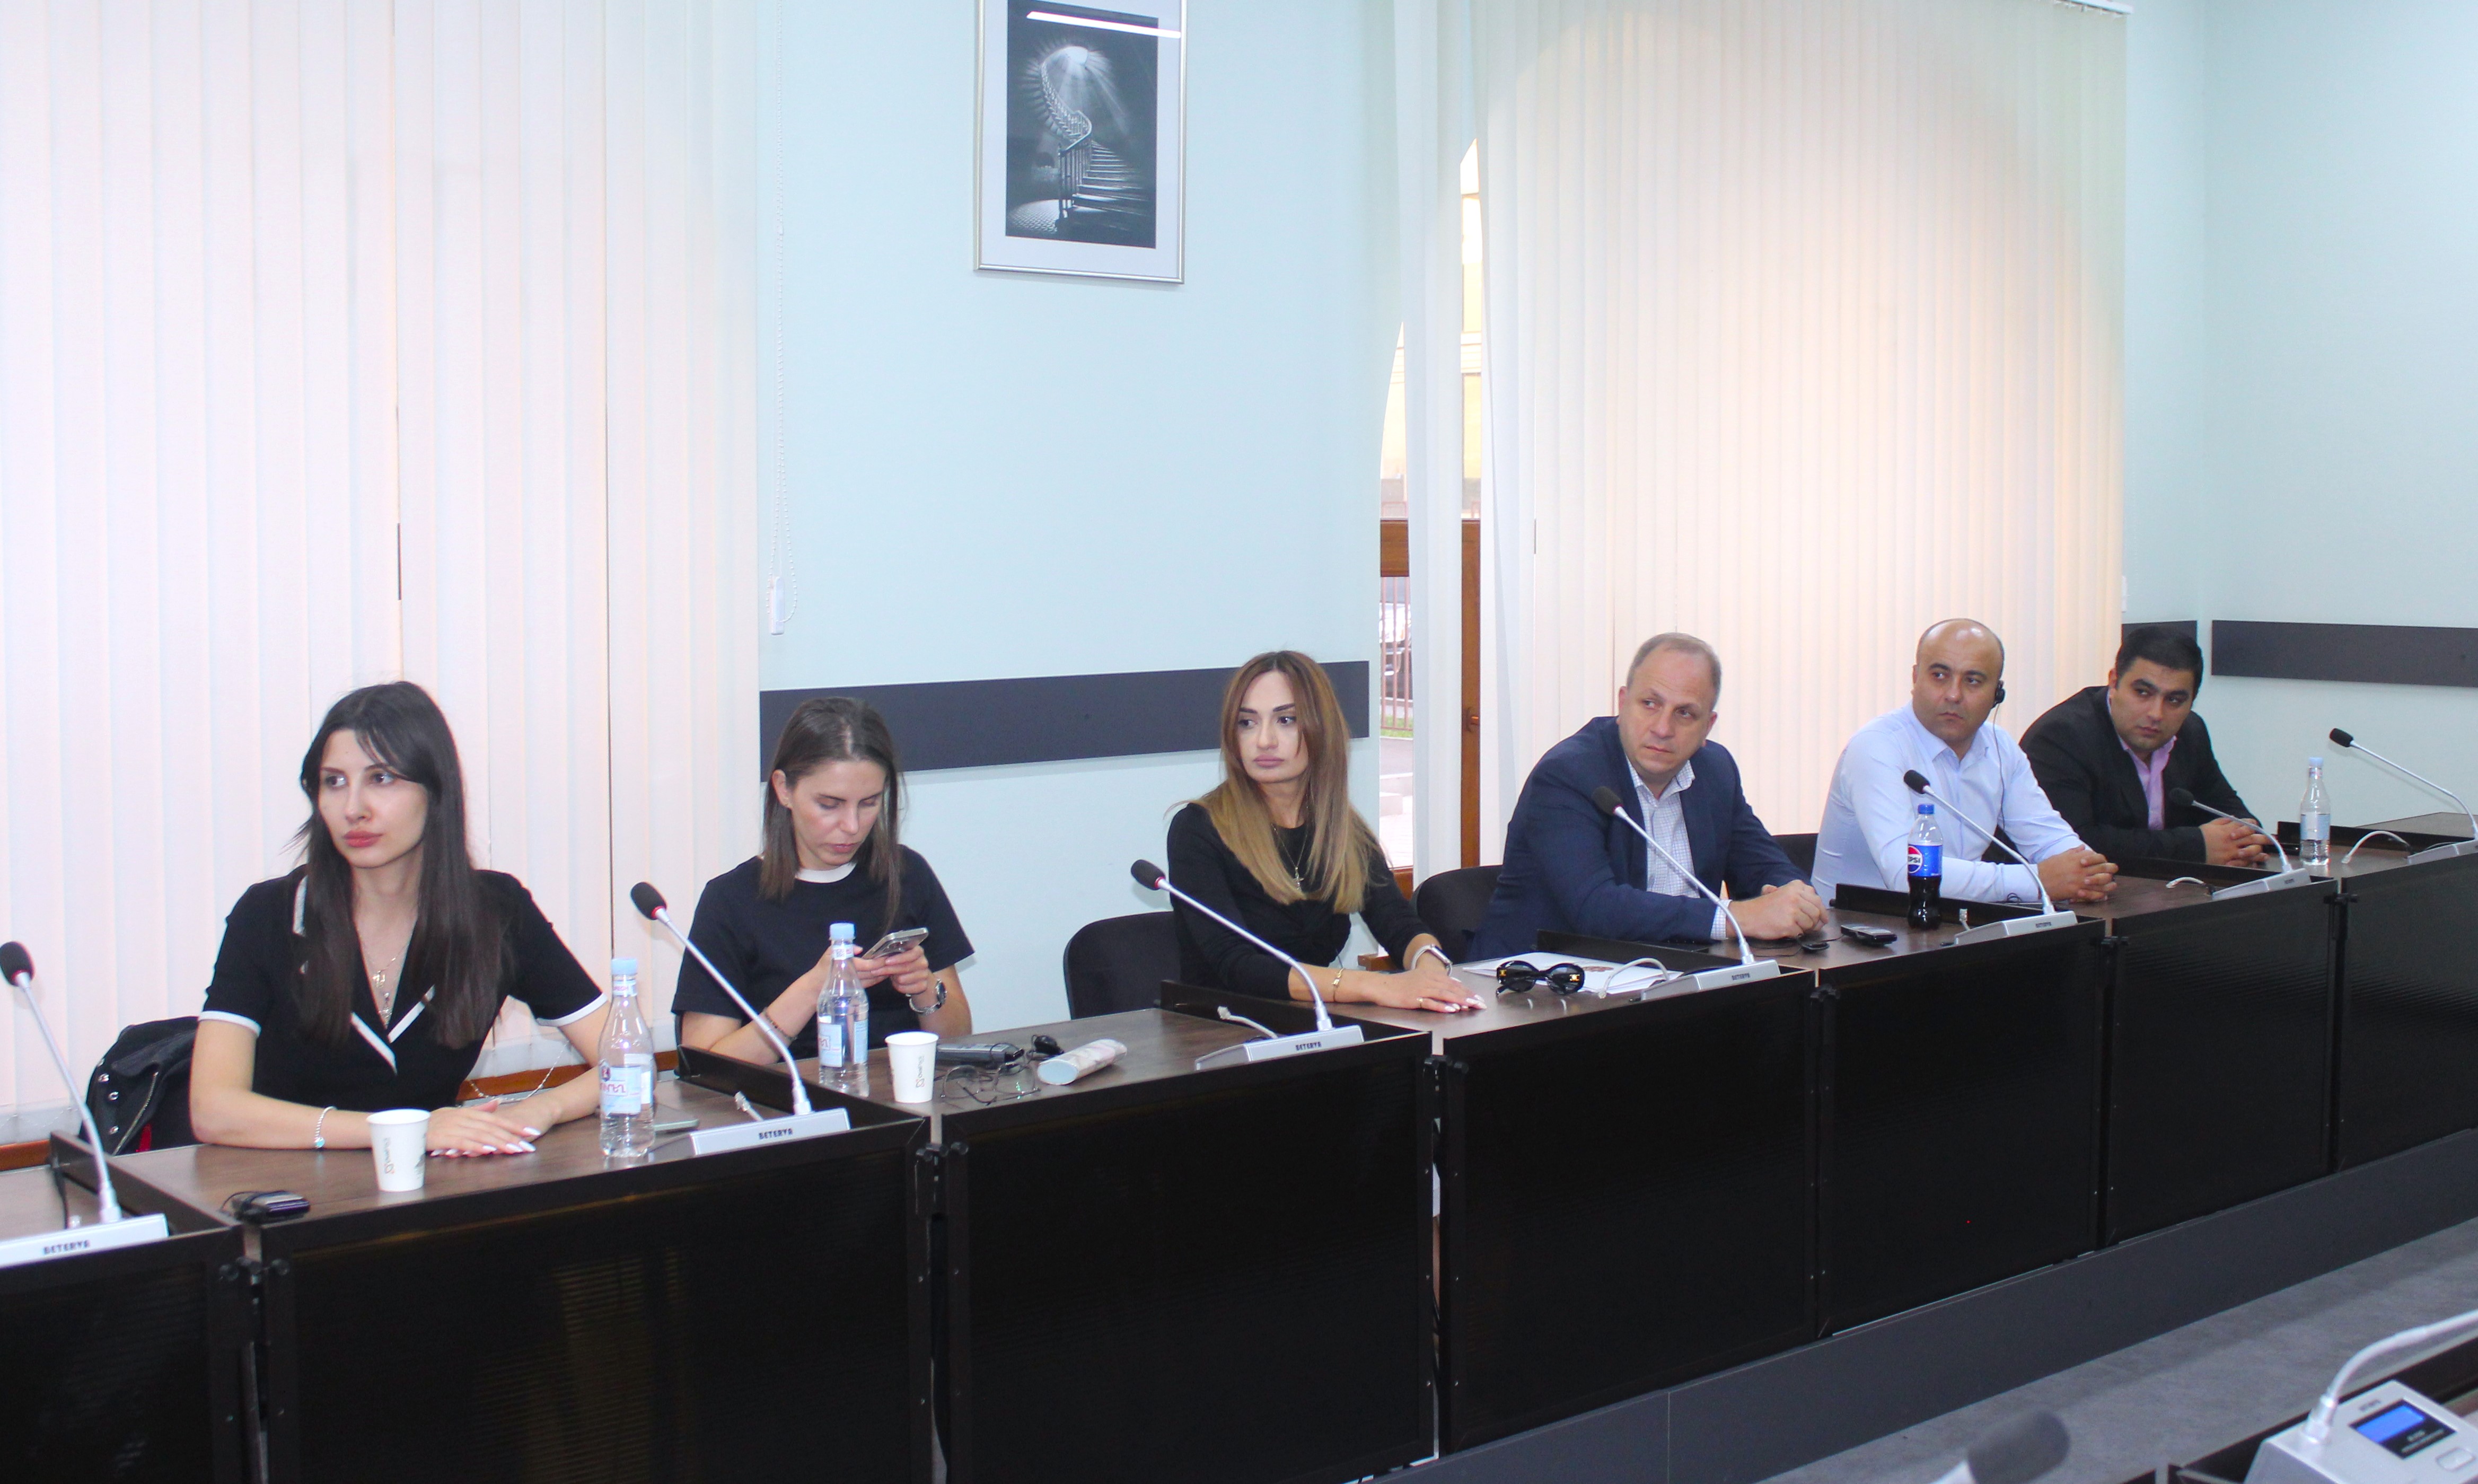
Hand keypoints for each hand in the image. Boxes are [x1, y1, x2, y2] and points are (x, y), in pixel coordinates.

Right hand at [425, 1099, 539, 1156]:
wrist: (405, 1126)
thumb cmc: (432, 1123)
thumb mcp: (456, 1114)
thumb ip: (478, 1110)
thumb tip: (497, 1104)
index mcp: (468, 1113)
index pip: (496, 1119)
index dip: (514, 1125)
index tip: (531, 1132)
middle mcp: (463, 1118)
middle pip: (492, 1127)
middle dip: (512, 1137)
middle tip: (528, 1146)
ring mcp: (452, 1127)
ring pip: (481, 1135)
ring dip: (499, 1143)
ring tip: (515, 1150)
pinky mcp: (442, 1137)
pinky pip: (463, 1142)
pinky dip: (477, 1146)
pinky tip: (489, 1151)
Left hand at [854, 944, 932, 1000]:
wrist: (918, 977)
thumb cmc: (904, 963)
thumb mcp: (899, 956)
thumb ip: (891, 953)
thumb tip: (877, 957)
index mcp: (918, 951)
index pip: (912, 953)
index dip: (899, 958)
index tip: (886, 961)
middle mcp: (924, 962)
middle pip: (905, 968)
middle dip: (889, 970)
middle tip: (876, 971)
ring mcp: (924, 975)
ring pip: (903, 979)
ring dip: (894, 979)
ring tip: (892, 976)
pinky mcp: (923, 986)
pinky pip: (905, 988)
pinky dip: (898, 987)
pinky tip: (897, 983)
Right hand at [1357, 955, 1482, 1012]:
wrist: (1380, 986)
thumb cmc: (1398, 985)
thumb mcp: (1418, 979)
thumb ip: (1435, 982)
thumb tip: (1452, 985)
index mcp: (1429, 975)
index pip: (1452, 983)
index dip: (1466, 990)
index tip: (1477, 997)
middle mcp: (1427, 980)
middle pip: (1451, 988)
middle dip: (1468, 996)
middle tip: (1480, 1003)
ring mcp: (1421, 989)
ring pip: (1444, 994)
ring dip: (1459, 1000)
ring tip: (1471, 1005)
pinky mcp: (1414, 998)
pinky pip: (1431, 1002)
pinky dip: (1442, 1006)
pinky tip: (1452, 1009)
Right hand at [1731, 881, 1825, 938]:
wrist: (1747, 916)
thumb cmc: (1763, 907)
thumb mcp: (1780, 892)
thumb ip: (1798, 895)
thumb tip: (1818, 909)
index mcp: (1795, 887)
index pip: (1817, 899)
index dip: (1821, 910)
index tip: (1821, 917)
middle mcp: (1795, 896)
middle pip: (1816, 912)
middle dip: (1816, 921)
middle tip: (1813, 926)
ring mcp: (1792, 910)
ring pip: (1810, 923)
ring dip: (1805, 928)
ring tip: (1795, 927)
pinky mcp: (1789, 924)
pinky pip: (1800, 932)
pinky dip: (1795, 934)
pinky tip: (1787, 930)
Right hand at [2037, 848, 2118, 902]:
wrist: (2038, 880)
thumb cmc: (2047, 868)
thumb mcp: (2061, 856)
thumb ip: (2074, 852)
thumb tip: (2082, 848)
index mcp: (2077, 859)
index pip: (2098, 857)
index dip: (2104, 860)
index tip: (2105, 862)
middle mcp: (2081, 870)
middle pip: (2103, 869)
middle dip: (2111, 869)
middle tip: (2113, 871)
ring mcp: (2080, 881)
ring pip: (2101, 882)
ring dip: (2109, 884)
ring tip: (2112, 885)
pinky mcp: (2077, 892)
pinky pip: (2093, 894)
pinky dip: (2100, 895)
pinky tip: (2103, 895)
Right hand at [2201, 815, 2272, 867]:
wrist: (2190, 847)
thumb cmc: (2200, 836)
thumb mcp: (2212, 824)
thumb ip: (2225, 821)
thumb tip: (2235, 818)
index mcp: (2229, 829)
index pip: (2246, 825)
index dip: (2254, 826)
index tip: (2257, 827)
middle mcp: (2233, 840)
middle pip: (2253, 837)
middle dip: (2264, 838)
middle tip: (2271, 839)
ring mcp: (2232, 851)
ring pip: (2251, 850)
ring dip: (2260, 852)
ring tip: (2265, 854)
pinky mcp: (2228, 861)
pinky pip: (2243, 862)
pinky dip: (2250, 863)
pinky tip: (2254, 863)